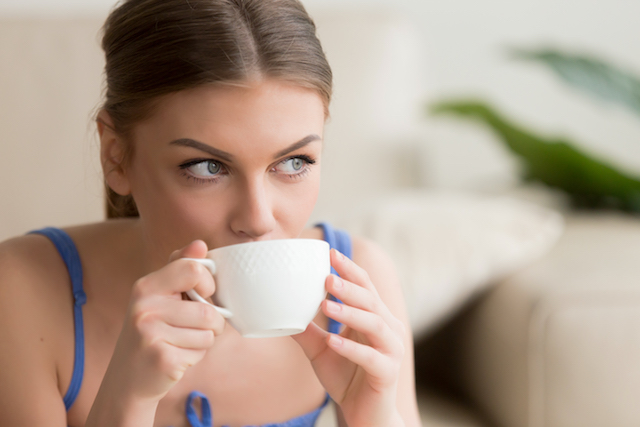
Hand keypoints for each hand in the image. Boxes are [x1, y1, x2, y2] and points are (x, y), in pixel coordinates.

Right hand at [101, 240, 224, 402]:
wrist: (126, 381)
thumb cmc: (151, 332)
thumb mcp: (160, 297)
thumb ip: (181, 268)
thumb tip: (200, 244)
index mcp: (146, 286)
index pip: (193, 270)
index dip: (208, 283)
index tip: (202, 294)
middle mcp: (144, 308)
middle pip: (207, 310)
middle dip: (213, 323)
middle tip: (194, 328)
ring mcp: (150, 334)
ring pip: (208, 333)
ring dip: (204, 341)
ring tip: (180, 342)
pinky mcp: (161, 359)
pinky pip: (200, 352)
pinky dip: (195, 357)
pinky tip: (175, 357)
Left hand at [293, 249, 406, 426]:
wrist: (365, 417)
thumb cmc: (347, 378)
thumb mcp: (321, 350)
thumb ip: (306, 329)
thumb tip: (279, 309)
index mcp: (375, 318)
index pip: (365, 286)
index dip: (350, 269)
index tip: (331, 253)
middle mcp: (388, 329)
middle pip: (371, 300)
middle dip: (350, 286)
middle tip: (327, 276)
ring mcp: (391, 351)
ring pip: (374, 324)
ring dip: (350, 313)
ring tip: (327, 305)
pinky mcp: (388, 373)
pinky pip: (371, 357)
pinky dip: (351, 348)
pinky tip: (333, 341)